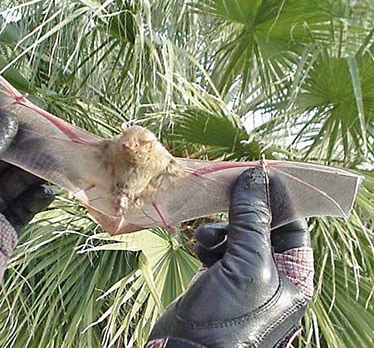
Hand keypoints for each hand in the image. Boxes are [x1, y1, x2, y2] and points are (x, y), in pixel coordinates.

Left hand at [0, 110, 53, 347]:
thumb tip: (3, 121)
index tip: (17, 111)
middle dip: (20, 147)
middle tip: (46, 135)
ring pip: (15, 182)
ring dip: (35, 172)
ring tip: (55, 161)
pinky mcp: (3, 230)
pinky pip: (25, 207)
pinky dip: (39, 198)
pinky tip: (50, 191)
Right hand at [147, 168, 313, 347]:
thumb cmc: (227, 319)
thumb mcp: (248, 264)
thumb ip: (252, 218)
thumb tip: (256, 175)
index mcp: (294, 275)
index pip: (293, 224)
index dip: (277, 198)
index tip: (257, 173)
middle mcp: (272, 274)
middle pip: (262, 226)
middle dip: (241, 213)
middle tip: (224, 195)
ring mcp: (244, 277)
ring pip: (236, 234)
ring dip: (219, 229)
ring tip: (203, 239)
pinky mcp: (219, 278)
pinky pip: (218, 248)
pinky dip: (207, 243)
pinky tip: (197, 248)